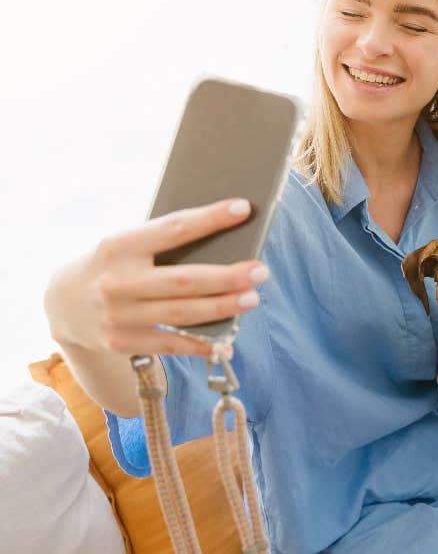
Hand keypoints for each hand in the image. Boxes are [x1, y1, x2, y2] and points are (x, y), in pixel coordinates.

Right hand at [44, 198, 268, 358]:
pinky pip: (172, 345)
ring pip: (182, 313)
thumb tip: (223, 240)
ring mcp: (119, 316)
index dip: (210, 219)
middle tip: (261, 270)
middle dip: (227, 276)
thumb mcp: (124, 246)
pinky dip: (202, 344)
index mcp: (119, 246)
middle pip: (184, 280)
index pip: (173, 229)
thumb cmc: (111, 266)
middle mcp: (118, 282)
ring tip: (252, 298)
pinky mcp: (123, 343)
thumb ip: (163, 243)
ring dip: (223, 308)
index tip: (243, 209)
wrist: (61, 305)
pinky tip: (228, 342)